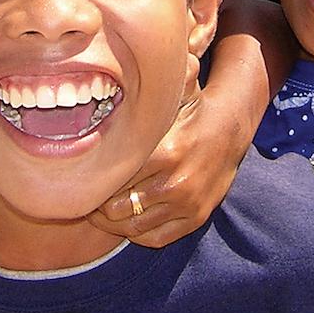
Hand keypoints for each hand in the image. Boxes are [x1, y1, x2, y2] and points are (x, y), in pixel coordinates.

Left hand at [88, 86, 242, 246]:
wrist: (230, 129)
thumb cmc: (190, 109)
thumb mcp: (170, 95)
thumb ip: (144, 93)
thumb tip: (113, 74)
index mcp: (165, 152)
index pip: (114, 178)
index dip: (94, 181)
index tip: (83, 177)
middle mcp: (177, 182)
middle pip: (117, 208)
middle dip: (98, 204)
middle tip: (87, 195)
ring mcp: (187, 205)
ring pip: (133, 227)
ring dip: (111, 223)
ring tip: (100, 211)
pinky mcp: (195, 219)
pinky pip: (156, 238)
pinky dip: (136, 233)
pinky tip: (125, 220)